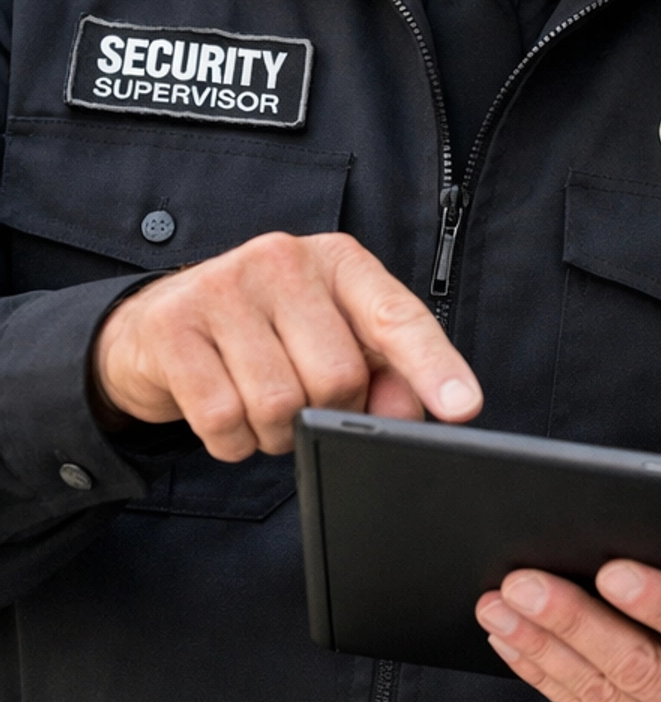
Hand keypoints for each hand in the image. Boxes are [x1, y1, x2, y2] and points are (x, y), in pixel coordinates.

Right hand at [92, 231, 481, 462]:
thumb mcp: (331, 339)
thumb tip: (409, 414)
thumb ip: (384, 374)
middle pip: (338, 376)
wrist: (156, 327)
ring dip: (276, 434)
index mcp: (337, 260)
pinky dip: (233, 442)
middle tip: (304, 404)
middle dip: (327, 412)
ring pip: (280, 404)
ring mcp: (223, 286)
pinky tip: (228, 417)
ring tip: (263, 410)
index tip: (462, 407)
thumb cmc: (262, 333)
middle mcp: (282, 259)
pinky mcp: (172, 326)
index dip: (433, 366)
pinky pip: (223, 419)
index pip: (397, 316)